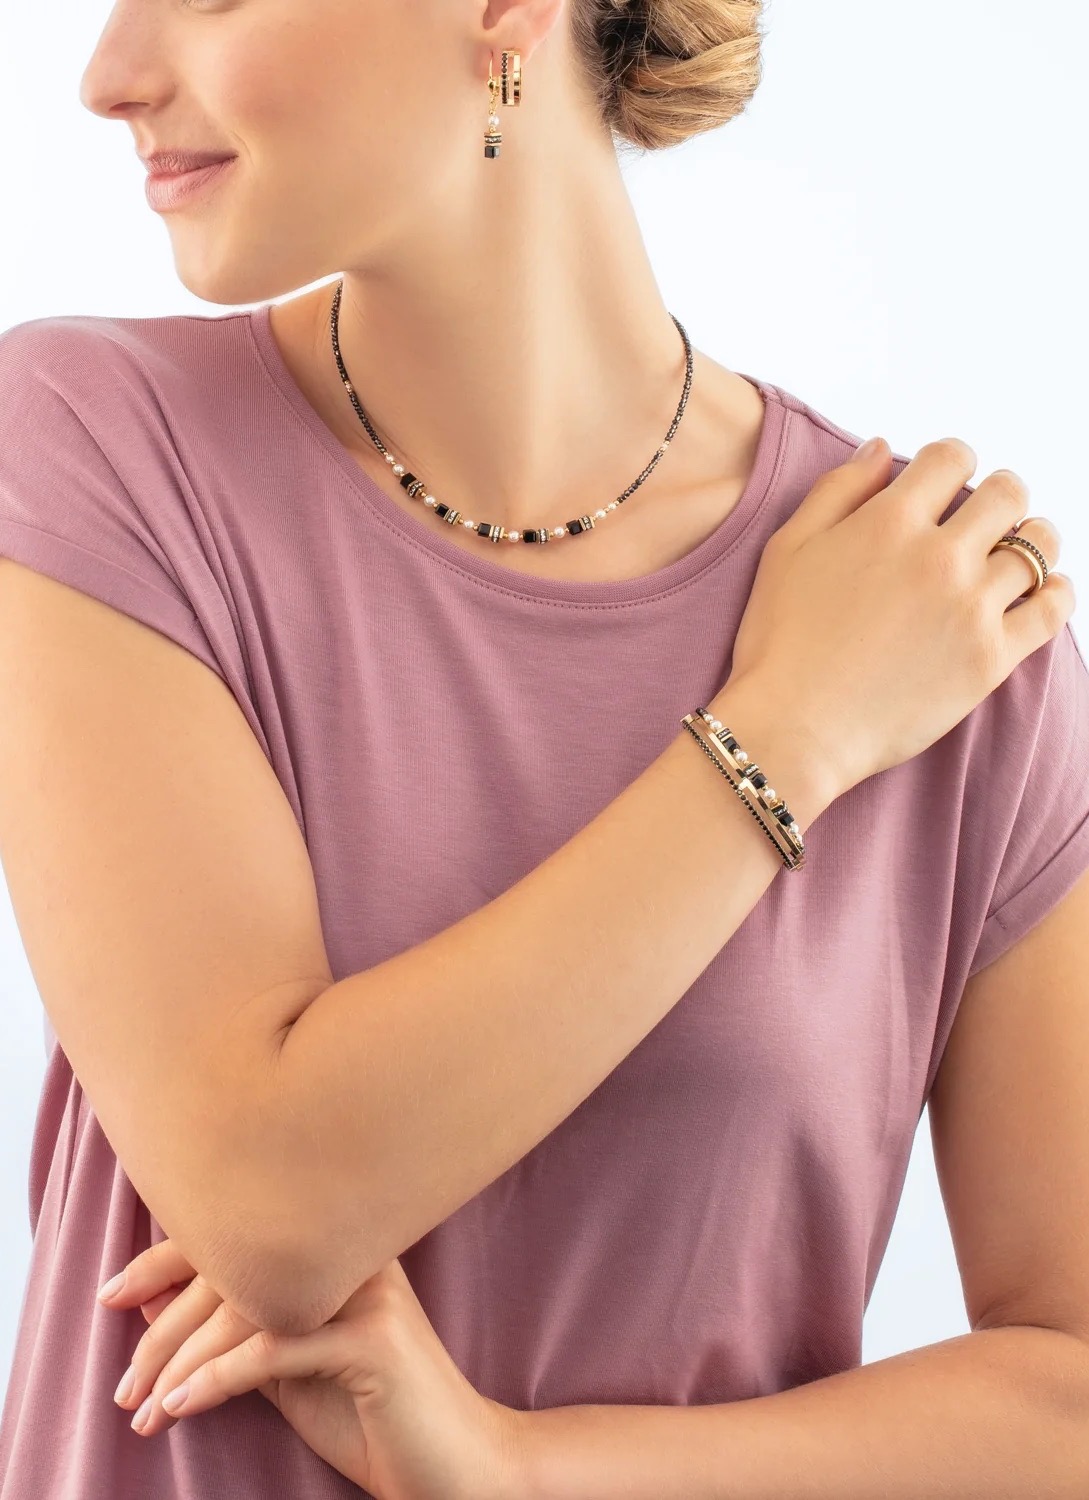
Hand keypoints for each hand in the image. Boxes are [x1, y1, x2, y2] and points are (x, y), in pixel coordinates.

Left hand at [98, 1239, 523, 1499]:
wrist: (450, 1464)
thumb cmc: (368, 1414)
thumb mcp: (285, 1367)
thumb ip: (232, 1328)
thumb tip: (150, 1298)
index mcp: (336, 1248)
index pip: (238, 1229)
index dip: (166, 1255)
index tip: (112, 1294)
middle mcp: (354, 1254)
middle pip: (233, 1265)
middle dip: (162, 1328)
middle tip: (123, 1387)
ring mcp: (367, 1292)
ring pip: (245, 1307)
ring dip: (178, 1364)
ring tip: (144, 1411)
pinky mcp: (372, 1340)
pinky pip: (271, 1350)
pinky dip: (213, 1380)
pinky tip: (180, 1409)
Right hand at [726, 438, 1073, 794]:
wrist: (794, 729)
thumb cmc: (779, 643)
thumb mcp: (787, 550)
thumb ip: (837, 491)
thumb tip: (881, 449)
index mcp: (889, 522)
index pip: (952, 458)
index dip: (951, 461)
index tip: (945, 482)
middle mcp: (939, 556)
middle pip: (1007, 494)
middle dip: (998, 496)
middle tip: (984, 516)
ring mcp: (971, 607)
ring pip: (1038, 547)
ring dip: (1032, 539)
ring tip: (1017, 551)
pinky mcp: (991, 658)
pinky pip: (1051, 609)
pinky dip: (1056, 592)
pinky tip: (1045, 590)